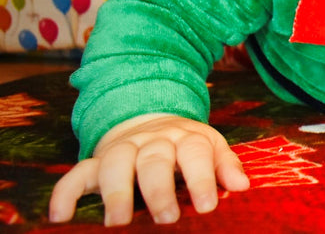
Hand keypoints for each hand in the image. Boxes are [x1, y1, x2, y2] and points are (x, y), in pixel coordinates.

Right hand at [48, 113, 249, 225]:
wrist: (151, 122)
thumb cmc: (186, 147)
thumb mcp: (211, 149)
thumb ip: (225, 166)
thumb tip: (242, 185)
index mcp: (186, 138)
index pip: (196, 153)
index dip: (201, 178)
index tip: (208, 205)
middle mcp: (153, 140)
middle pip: (154, 159)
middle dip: (159, 189)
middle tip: (167, 220)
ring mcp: (122, 148)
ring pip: (115, 163)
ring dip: (116, 192)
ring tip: (119, 223)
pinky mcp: (95, 161)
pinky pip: (75, 174)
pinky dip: (66, 193)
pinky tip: (60, 217)